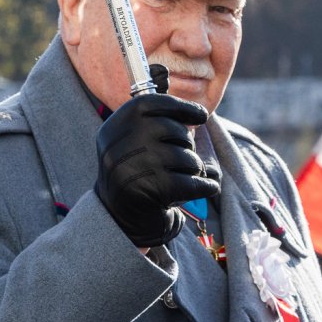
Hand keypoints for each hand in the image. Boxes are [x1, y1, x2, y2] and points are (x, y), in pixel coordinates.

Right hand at [95, 91, 219, 247]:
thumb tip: (198, 114)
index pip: (153, 103)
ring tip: (179, 178)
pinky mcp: (154, 191)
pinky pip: (195, 182)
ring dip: (193, 169)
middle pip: (176, 130)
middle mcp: (121, 144)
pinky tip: (205, 188)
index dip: (182, 107)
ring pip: (188, 158)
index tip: (201, 116)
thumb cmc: (134, 174)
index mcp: (115, 127)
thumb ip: (154, 123)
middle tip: (179, 160)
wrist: (119, 218)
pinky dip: (206, 186)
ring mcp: (136, 167)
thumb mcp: (131, 142)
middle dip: (187, 145)